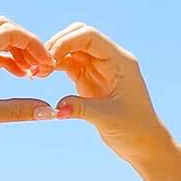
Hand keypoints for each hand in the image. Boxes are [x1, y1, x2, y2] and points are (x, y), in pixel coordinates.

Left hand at [0, 18, 55, 145]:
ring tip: (29, 74)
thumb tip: (49, 111)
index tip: (47, 64)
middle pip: (3, 27)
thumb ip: (18, 111)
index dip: (34, 45)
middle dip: (25, 43)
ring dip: (14, 50)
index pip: (10, 33)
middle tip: (40, 66)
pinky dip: (1, 57)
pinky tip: (14, 74)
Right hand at [46, 23, 164, 159]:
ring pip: (71, 49)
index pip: (90, 36)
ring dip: (53, 56)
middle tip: (40, 65)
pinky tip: (42, 76)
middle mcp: (109, 59)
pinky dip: (55, 66)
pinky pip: (68, 64)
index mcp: (119, 60)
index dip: (67, 41)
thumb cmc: (135, 129)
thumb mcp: (108, 118)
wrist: (143, 144)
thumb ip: (82, 109)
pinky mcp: (89, 79)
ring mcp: (98, 68)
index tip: (49, 57)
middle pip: (78, 36)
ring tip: (37, 73)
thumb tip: (57, 107)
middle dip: (57, 45)